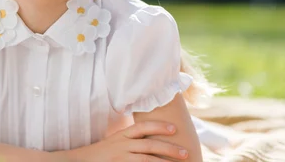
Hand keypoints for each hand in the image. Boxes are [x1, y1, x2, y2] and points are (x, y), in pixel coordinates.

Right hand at [55, 121, 188, 161]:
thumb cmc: (99, 155)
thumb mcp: (113, 143)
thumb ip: (129, 141)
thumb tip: (148, 142)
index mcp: (122, 136)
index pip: (142, 128)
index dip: (159, 127)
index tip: (174, 129)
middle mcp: (122, 145)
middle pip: (149, 145)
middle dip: (169, 148)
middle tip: (185, 152)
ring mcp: (120, 158)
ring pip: (146, 160)